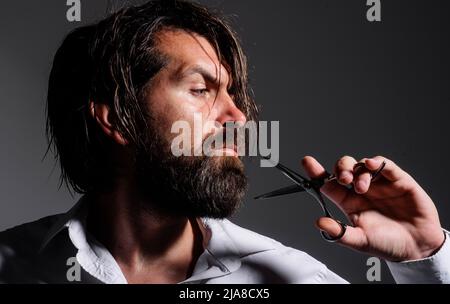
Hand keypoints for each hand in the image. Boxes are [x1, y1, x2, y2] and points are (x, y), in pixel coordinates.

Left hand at [301, 155, 444, 261]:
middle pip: (344, 168)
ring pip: (362, 165)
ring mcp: (379, 183)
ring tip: (361, 187)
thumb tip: (319, 222)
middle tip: (343, 180)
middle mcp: (361, 190)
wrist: (418, 248)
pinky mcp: (398, 180)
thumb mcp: (360, 241)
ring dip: (358, 171)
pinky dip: (377, 162)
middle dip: (340, 169)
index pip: (328, 183)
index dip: (316, 171)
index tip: (307, 161)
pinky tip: (372, 165)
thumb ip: (340, 232)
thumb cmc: (387, 244)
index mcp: (348, 202)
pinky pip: (385, 165)